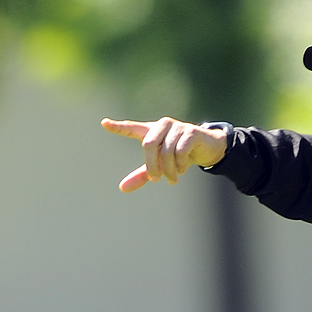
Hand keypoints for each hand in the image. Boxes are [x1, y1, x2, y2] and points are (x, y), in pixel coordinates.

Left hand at [102, 117, 227, 191]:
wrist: (208, 149)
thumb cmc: (181, 155)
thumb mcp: (161, 166)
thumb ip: (143, 175)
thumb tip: (122, 188)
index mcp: (152, 131)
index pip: (132, 128)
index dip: (118, 127)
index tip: (104, 123)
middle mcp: (162, 126)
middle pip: (149, 145)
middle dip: (152, 165)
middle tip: (156, 179)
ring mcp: (177, 127)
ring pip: (166, 152)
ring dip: (168, 170)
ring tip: (173, 179)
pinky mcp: (191, 132)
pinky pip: (180, 151)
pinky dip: (180, 165)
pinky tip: (182, 170)